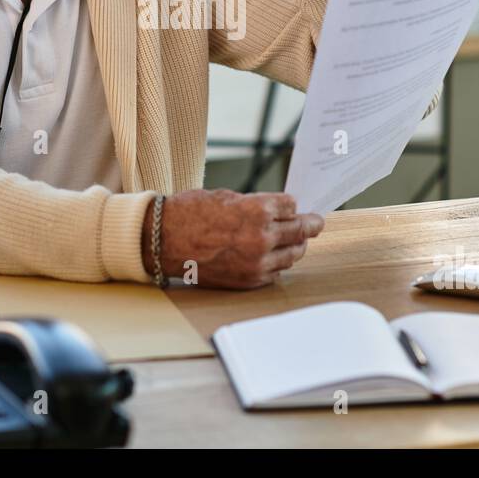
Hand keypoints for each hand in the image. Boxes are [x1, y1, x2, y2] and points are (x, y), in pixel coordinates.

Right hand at [142, 189, 324, 288]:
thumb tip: (278, 211)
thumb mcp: (227, 197)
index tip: (295, 205)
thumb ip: (256, 205)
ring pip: (293, 254)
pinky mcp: (248, 280)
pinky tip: (274, 256)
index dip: (292, 204)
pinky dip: (278, 263)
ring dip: (296, 246)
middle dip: (310, 224)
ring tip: (297, 240)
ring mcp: (256, 262)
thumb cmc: (189, 213)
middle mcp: (262, 237)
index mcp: (257, 210)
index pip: (292, 206)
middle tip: (316, 222)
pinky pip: (276, 272)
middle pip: (300, 231)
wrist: (162, 240)